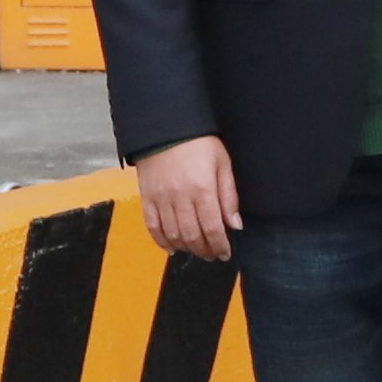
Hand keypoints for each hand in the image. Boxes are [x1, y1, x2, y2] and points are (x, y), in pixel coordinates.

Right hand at [136, 134, 238, 258]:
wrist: (166, 127)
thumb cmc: (199, 142)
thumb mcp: (222, 163)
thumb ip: (229, 196)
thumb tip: (235, 225)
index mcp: (202, 189)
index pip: (213, 228)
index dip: (220, 246)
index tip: (225, 253)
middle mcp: (180, 198)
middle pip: (192, 236)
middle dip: (205, 250)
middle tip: (212, 255)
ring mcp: (161, 199)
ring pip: (173, 234)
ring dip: (186, 248)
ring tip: (196, 250)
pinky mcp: (146, 197)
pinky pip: (152, 226)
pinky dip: (161, 241)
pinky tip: (172, 248)